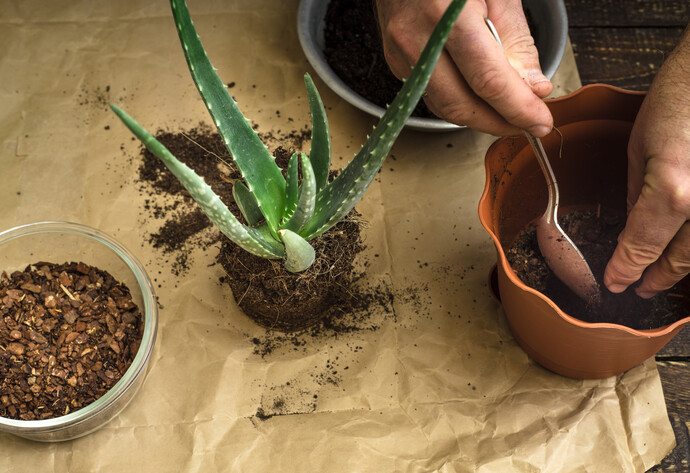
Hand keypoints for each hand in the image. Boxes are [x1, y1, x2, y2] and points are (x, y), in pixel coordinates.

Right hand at [375, 0, 552, 135]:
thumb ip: (516, 42)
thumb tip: (533, 88)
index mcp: (448, 14)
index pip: (488, 80)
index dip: (518, 108)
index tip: (540, 122)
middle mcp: (417, 39)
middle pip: (462, 105)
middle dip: (499, 122)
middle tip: (527, 124)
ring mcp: (401, 54)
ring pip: (444, 107)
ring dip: (480, 118)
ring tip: (507, 113)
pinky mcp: (396, 62)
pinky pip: (431, 95)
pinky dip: (459, 102)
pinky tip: (479, 98)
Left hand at [604, 28, 689, 297]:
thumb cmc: (681, 95)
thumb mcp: (641, 147)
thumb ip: (637, 192)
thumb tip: (630, 224)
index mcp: (674, 191)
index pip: (641, 246)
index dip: (625, 270)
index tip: (615, 283)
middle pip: (681, 259)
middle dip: (657, 278)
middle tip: (640, 290)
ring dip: (684, 269)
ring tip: (664, 279)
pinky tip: (688, 254)